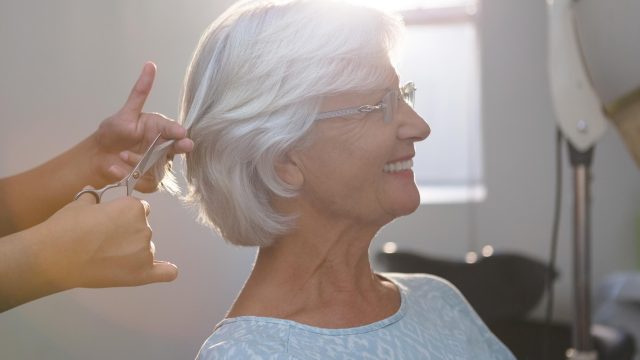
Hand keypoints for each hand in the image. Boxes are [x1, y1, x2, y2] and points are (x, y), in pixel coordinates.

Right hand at [36, 190, 177, 288]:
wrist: (55, 256)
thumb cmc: (66, 227)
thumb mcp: (81, 204)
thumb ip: (94, 198)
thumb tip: (94, 196)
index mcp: (134, 208)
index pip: (139, 209)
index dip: (124, 216)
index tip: (109, 223)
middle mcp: (145, 227)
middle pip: (143, 229)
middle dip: (127, 234)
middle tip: (102, 242)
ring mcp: (145, 251)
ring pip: (146, 249)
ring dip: (133, 252)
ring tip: (106, 259)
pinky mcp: (142, 273)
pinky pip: (166, 272)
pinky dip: (165, 271)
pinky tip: (163, 270)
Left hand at [91, 62, 193, 191]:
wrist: (99, 157)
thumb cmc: (113, 133)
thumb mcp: (126, 112)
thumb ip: (140, 92)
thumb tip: (150, 64)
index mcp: (161, 130)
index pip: (174, 131)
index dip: (179, 133)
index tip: (181, 133)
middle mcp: (164, 147)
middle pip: (176, 150)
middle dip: (178, 148)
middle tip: (184, 146)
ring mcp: (159, 165)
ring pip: (159, 167)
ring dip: (139, 163)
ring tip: (121, 157)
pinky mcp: (150, 181)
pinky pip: (147, 182)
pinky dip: (130, 176)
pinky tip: (115, 170)